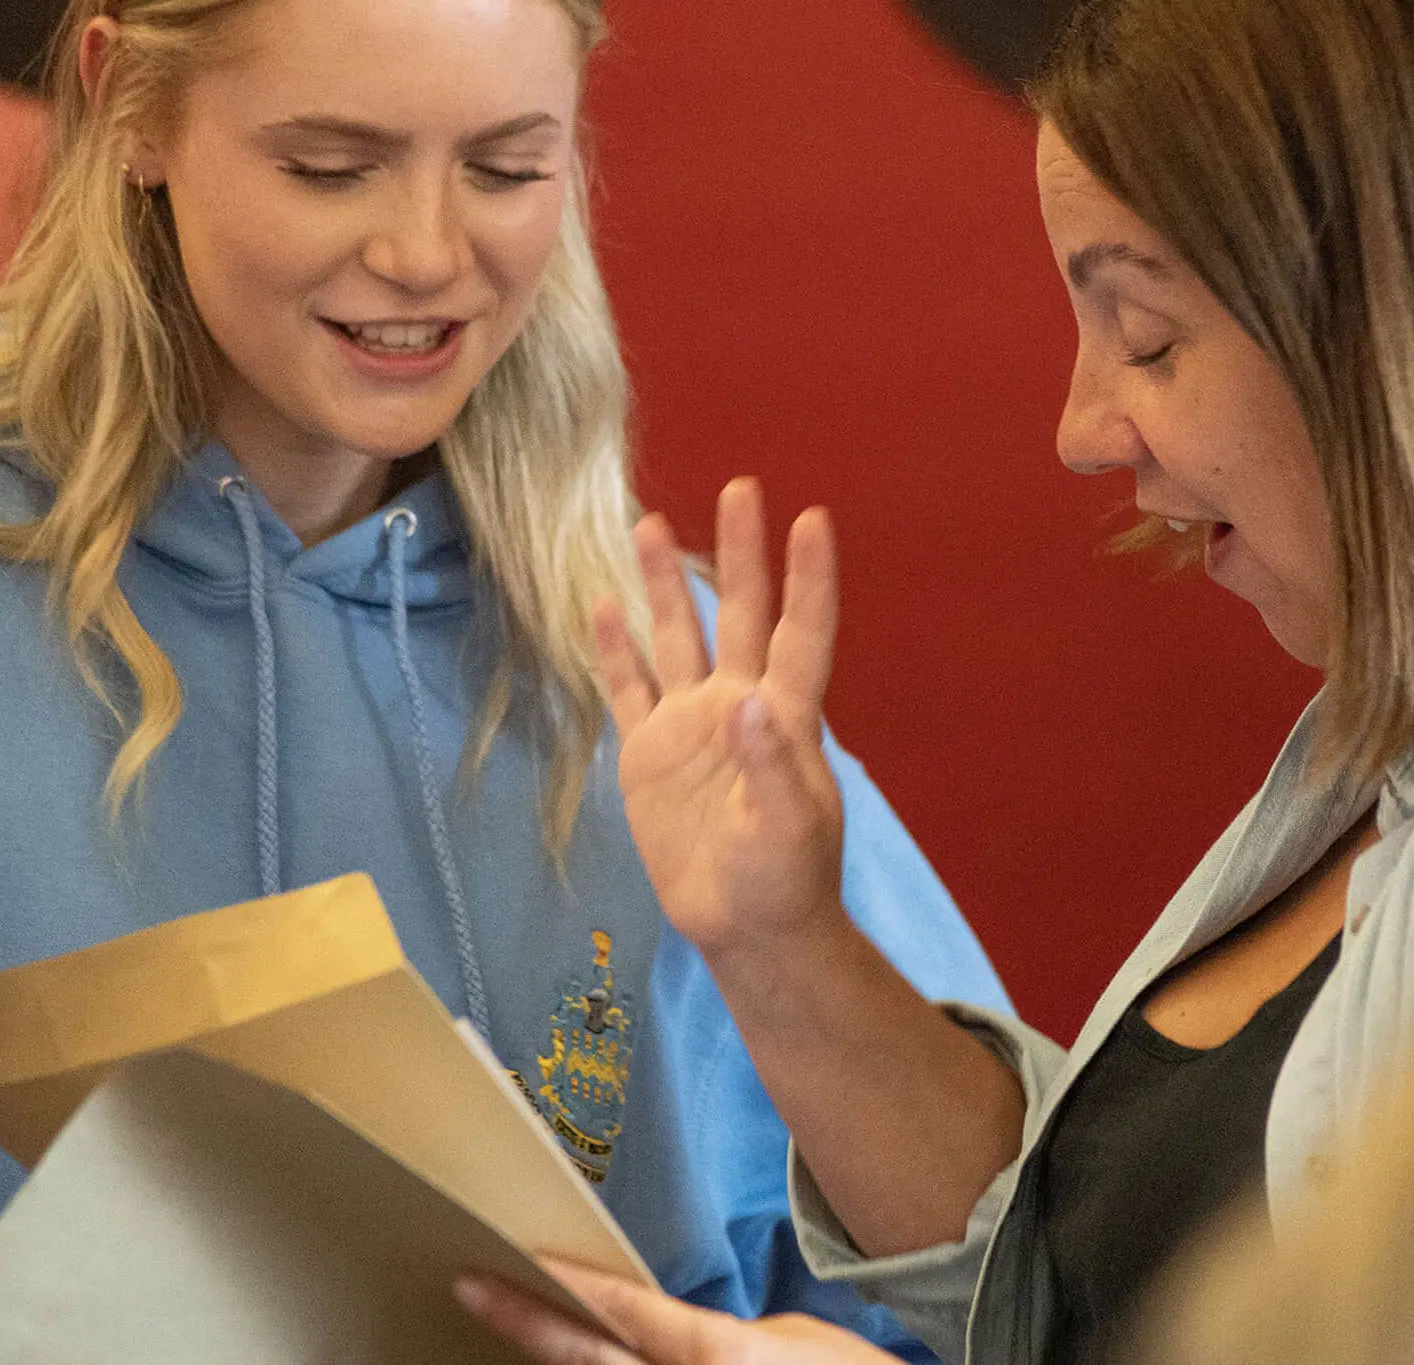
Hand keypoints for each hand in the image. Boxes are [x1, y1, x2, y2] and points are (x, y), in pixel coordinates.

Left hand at [457, 1261, 895, 1364]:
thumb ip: (716, 1334)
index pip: (629, 1312)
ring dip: (551, 1355)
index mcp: (721, 1355)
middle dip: (527, 1323)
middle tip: (472, 1284)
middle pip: (589, 1361)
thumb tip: (671, 1335)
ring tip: (504, 1319)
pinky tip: (558, 1350)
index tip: (516, 1255)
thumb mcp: (796, 1339)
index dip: (568, 1283)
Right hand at [592, 479, 848, 962]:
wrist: (746, 927)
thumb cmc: (784, 879)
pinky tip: (601, 604)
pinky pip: (628, 688)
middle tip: (742, 486)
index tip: (812, 520)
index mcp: (786, 716)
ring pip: (676, 637)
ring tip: (648, 521)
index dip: (808, 579)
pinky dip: (614, 648)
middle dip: (740, 553)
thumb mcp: (784, 829)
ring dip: (663, 583)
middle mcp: (739, 704)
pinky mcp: (650, 753)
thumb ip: (769, 766)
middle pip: (738, 613)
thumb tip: (749, 701)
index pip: (800, 633)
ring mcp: (691, 724)